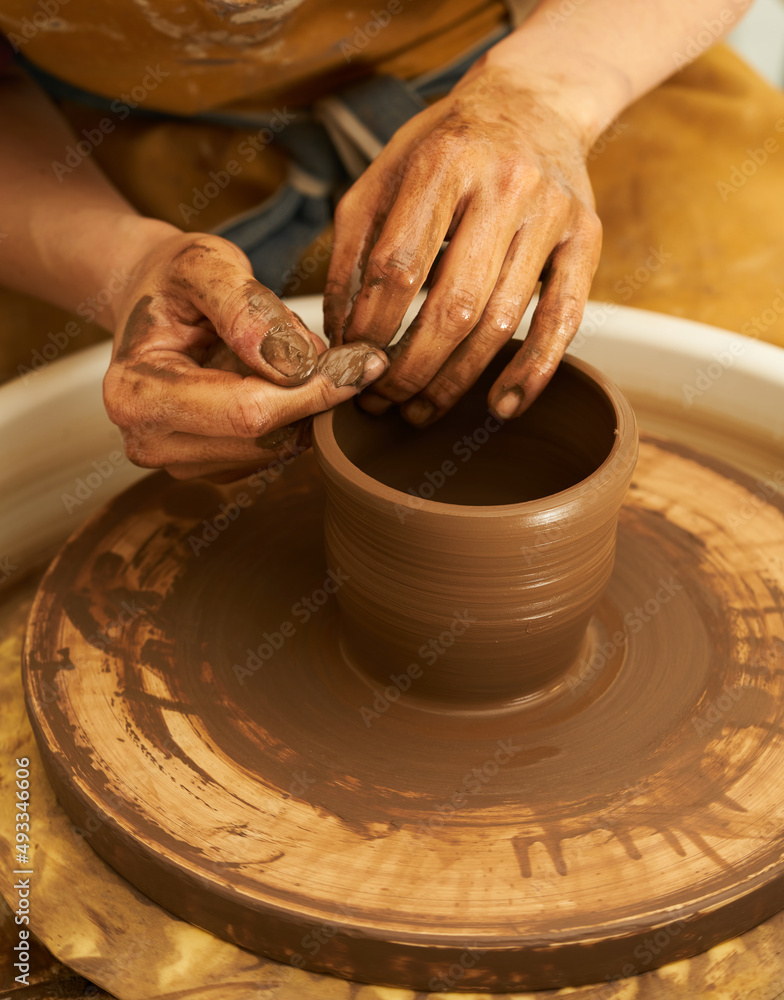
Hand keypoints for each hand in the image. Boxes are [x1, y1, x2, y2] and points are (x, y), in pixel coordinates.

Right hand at [104, 231, 387, 480]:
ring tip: (298, 355)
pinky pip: (272, 453)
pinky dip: (294, 418)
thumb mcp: (203, 264)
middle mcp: (150, 440)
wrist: (152, 302)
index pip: (247, 411)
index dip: (313, 390)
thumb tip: (296, 363)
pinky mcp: (209, 468)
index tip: (363, 363)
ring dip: (306, 407)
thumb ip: (245, 307)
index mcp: (136, 393)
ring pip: (276, 450)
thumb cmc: (172, 280)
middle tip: (348, 357)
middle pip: (265, 438)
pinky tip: (284, 381)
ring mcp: (179, 462)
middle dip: (315, 398)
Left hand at [324, 63, 601, 425]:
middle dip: (409, 369)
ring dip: (455, 381)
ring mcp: (551, 214)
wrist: (534, 101)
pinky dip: (532, 371)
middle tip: (381, 403)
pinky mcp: (586, 239)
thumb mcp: (383, 175)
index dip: (372, 327)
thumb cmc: (446, 146)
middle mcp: (503, 184)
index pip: (399, 267)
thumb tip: (338, 333)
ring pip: (501, 322)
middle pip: (452, 305)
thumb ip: (353, 249)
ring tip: (419, 411)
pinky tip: (502, 406)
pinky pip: (564, 319)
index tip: (352, 363)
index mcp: (443, 162)